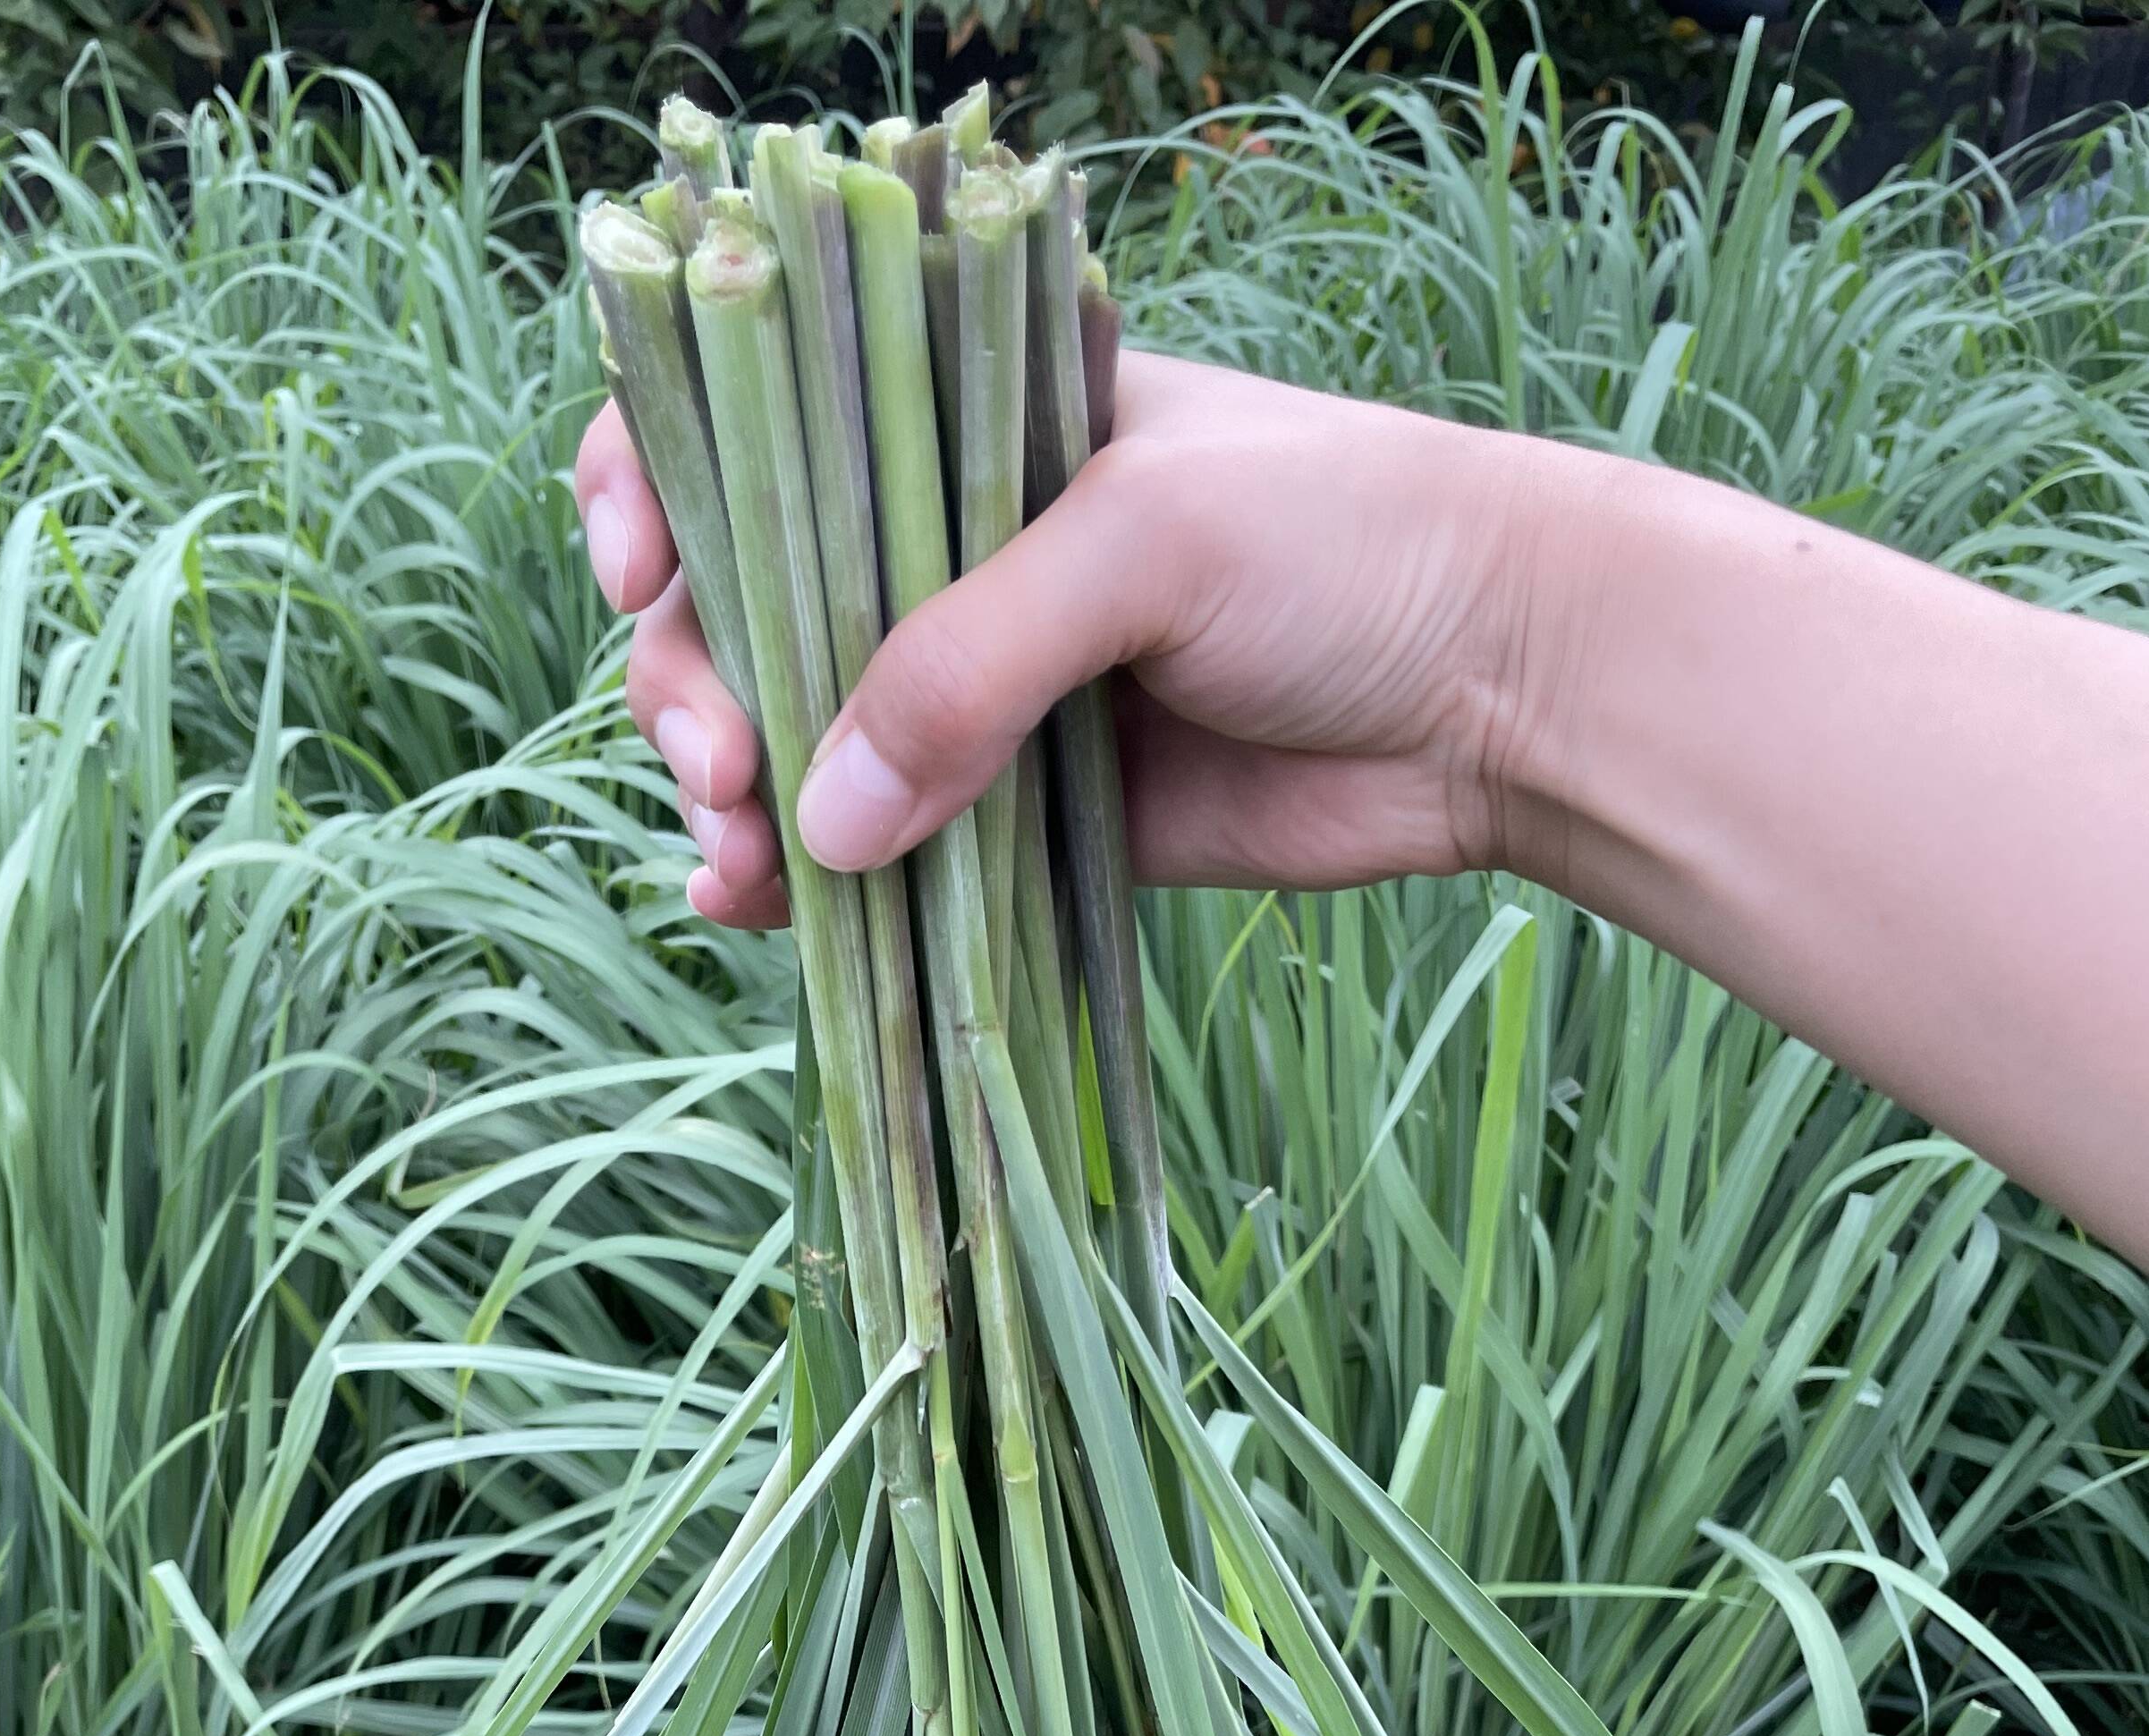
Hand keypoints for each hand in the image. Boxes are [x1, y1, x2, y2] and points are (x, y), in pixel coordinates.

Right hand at [572, 349, 1553, 926]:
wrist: (1509, 687)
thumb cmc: (1346, 544)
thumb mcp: (1140, 547)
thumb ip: (969, 667)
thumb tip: (816, 825)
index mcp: (967, 410)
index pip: (764, 412)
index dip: (665, 476)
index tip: (639, 565)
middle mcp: (952, 542)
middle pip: (745, 597)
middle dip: (696, 677)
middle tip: (722, 763)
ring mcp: (982, 685)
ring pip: (792, 735)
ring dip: (730, 794)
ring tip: (732, 856)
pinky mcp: (1024, 816)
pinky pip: (879, 855)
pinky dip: (804, 888)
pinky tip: (756, 911)